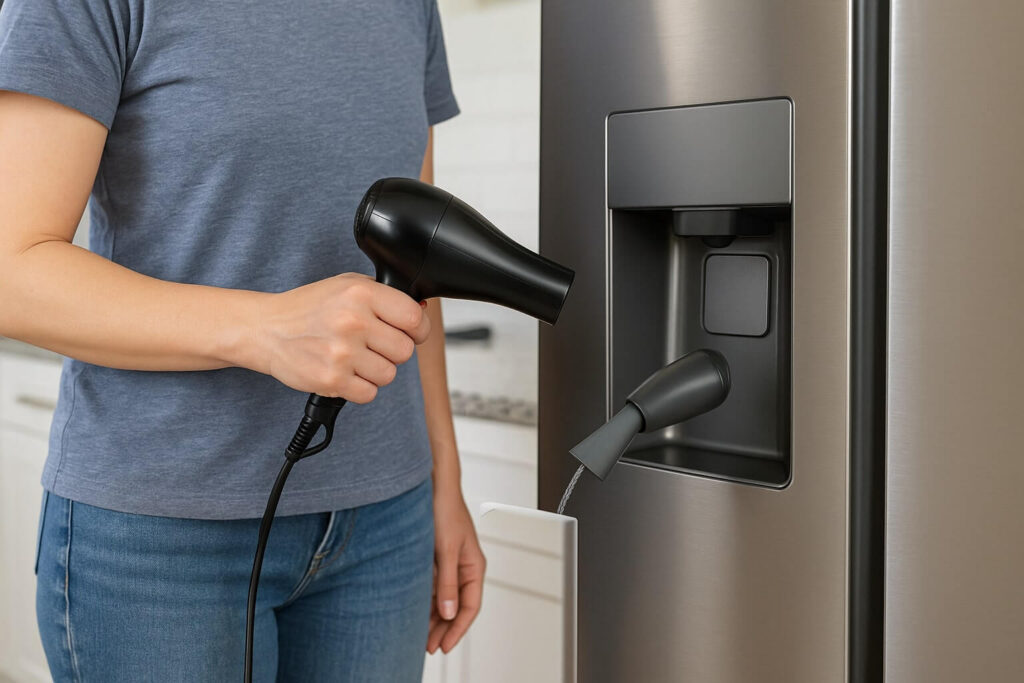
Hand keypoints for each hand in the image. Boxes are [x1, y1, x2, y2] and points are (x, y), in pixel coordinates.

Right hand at [254, 274, 429, 401]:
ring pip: (389, 375)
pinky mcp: (331, 379)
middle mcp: (353, 321)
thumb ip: (384, 295)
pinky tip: (344, 372)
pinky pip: (369, 393)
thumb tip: (420, 312)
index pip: (414, 318)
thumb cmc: (309, 308)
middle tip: (371, 345)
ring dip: (375, 371)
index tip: (408, 332)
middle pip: (405, 351)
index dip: (417, 329)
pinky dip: (359, 387)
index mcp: (361, 294)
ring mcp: (342, 352)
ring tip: (353, 358)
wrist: (267, 329)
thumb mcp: (346, 286)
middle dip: (392, 351)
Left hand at [428, 484, 485, 653]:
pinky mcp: (435, 558)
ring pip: (444, 598)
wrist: (432, 485)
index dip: (458, 629)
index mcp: (474, 565)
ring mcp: (449, 563)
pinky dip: (426, 601)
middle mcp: (463, 567)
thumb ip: (447, 583)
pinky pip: (433, 587)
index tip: (445, 646)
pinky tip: (416, 613)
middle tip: (430, 647)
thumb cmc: (444, 510)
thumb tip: (449, 612)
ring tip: (421, 636)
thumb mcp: (446, 550)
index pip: (471, 606)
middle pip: (457, 606)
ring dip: (434, 617)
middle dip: (445, 628)